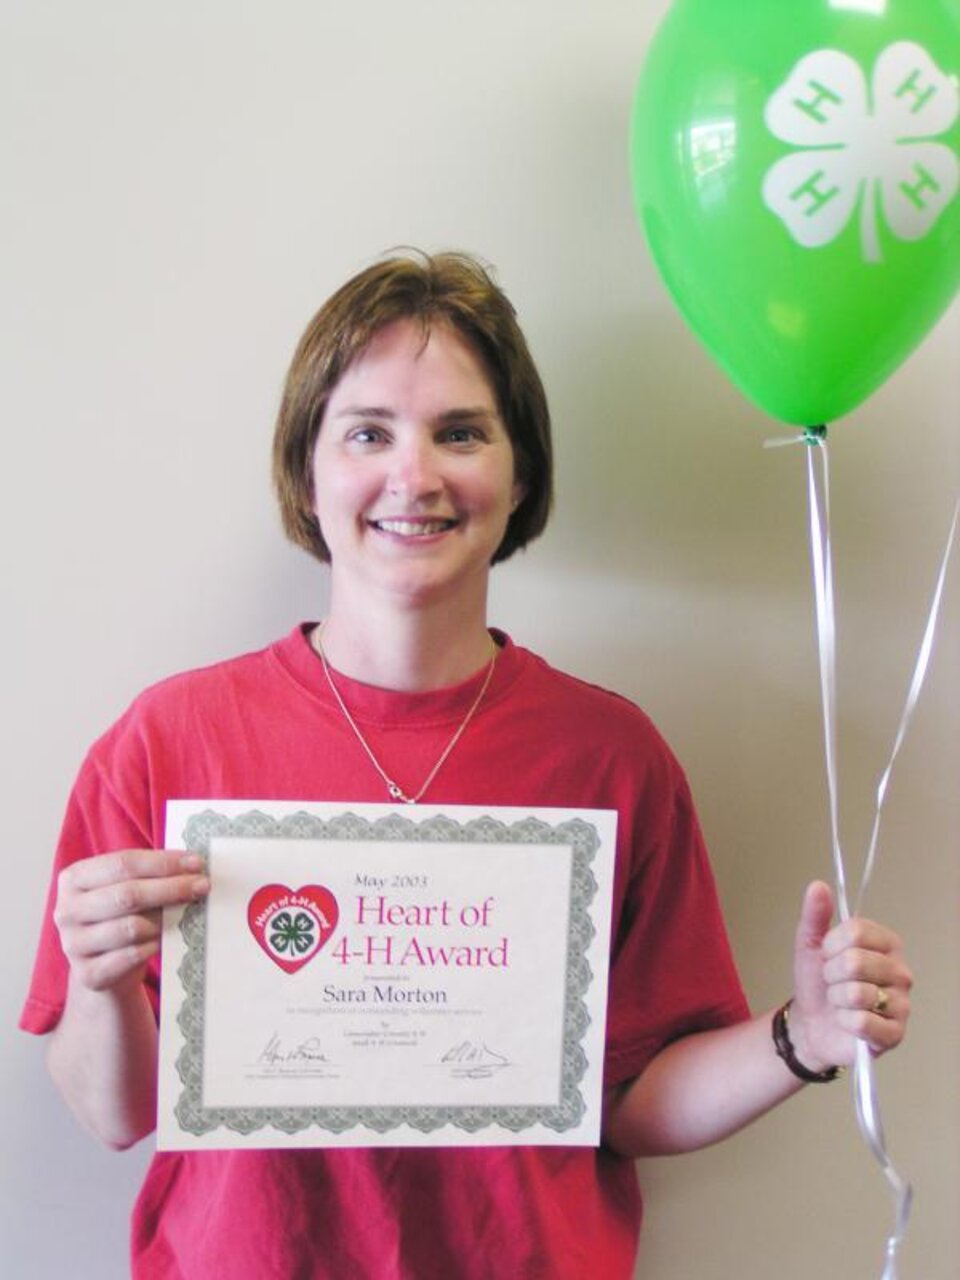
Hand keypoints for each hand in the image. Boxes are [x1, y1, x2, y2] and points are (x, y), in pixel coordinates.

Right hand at [53, 849, 209, 993]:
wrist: (104, 967)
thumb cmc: (121, 916)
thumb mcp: (125, 888)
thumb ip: (149, 874)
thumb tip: (193, 865)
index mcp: (73, 879)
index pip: (123, 863)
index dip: (163, 863)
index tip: (196, 863)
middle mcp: (66, 911)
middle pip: (128, 894)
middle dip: (171, 888)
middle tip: (202, 886)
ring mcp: (73, 945)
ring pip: (131, 927)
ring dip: (164, 919)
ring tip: (185, 913)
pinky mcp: (88, 974)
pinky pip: (131, 956)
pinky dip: (152, 946)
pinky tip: (165, 940)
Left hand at [787, 880, 911, 1073]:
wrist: (811, 1022)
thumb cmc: (817, 981)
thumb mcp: (810, 943)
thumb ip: (815, 914)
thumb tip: (817, 885)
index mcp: (886, 943)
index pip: (857, 931)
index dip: (831, 944)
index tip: (826, 954)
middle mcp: (900, 971)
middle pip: (856, 962)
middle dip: (831, 974)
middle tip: (832, 981)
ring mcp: (902, 1003)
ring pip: (856, 993)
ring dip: (836, 998)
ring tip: (839, 1002)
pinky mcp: (895, 1033)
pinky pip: (861, 1021)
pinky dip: (844, 1021)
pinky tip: (847, 1022)